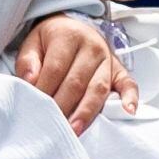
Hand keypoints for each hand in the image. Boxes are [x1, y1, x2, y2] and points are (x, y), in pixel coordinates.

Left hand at [13, 13, 137, 131]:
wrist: (74, 28)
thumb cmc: (52, 41)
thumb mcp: (33, 43)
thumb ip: (28, 61)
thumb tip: (30, 80)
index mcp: (68, 36)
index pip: (55, 69)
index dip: (44, 91)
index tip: (35, 109)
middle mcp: (92, 46)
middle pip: (77, 82)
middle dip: (63, 107)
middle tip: (52, 127)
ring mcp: (108, 59)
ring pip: (98, 89)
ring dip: (87, 112)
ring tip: (75, 131)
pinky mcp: (119, 70)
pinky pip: (128, 83)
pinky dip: (130, 97)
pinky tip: (128, 110)